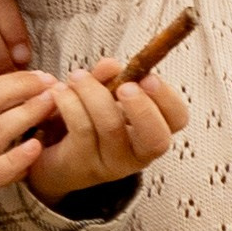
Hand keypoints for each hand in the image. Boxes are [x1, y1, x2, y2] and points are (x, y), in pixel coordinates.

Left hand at [26, 58, 188, 208]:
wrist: (54, 155)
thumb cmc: (88, 119)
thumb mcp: (103, 94)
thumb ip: (109, 78)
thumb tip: (111, 65)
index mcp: (150, 129)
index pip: (177, 119)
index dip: (167, 98)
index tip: (148, 77)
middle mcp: (137, 153)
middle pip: (155, 139)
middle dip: (141, 108)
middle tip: (124, 86)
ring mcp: (111, 164)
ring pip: (111, 126)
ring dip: (92, 92)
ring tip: (76, 77)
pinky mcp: (83, 165)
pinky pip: (81, 129)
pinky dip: (70, 103)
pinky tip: (60, 92)